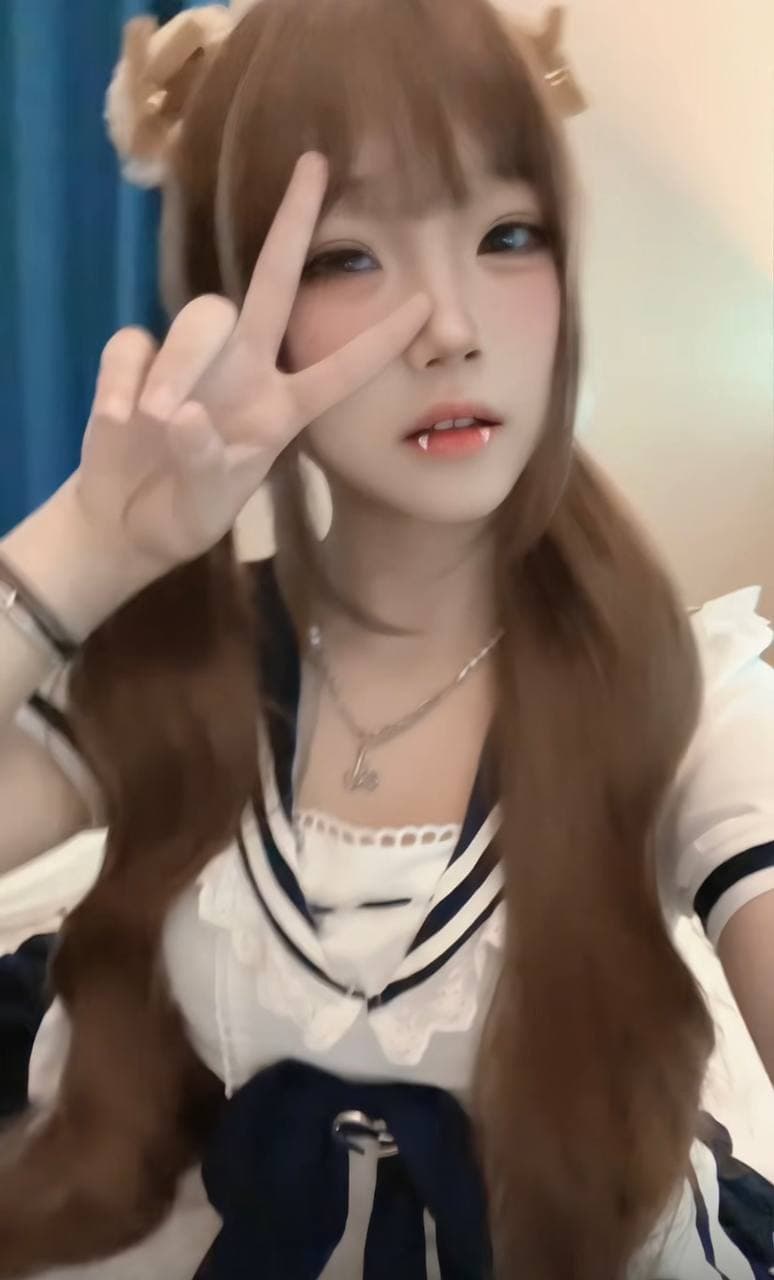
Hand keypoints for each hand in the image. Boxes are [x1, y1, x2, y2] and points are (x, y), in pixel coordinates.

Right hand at [74, 151, 429, 579]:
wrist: (125, 523)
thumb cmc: (185, 512)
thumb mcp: (206, 505)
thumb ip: (204, 463)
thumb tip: (185, 414)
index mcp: (280, 412)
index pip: (339, 371)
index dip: (379, 342)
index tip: (426, 302)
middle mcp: (244, 374)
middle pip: (271, 286)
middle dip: (292, 225)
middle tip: (315, 165)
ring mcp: (190, 365)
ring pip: (199, 317)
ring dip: (178, 363)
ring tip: (154, 420)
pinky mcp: (134, 362)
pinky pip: (131, 345)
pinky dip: (121, 381)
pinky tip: (116, 421)